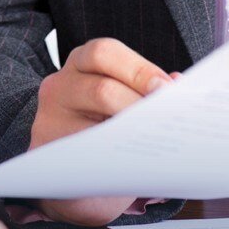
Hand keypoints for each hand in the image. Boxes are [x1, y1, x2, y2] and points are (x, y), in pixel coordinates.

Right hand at [29, 38, 175, 226]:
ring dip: (133, 131)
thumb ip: (144, 92)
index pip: (104, 53)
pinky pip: (88, 155)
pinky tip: (139, 166)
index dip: (140, 69)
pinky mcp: (50, 152)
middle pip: (100, 85)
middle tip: (166, 116)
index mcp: (80, 66)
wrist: (67, 176)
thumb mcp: (119, 105)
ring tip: (158, 142)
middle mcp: (60, 86)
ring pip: (94, 120)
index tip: (168, 88)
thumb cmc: (100, 134)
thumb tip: (179, 83)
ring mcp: (50, 119)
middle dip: (139, 97)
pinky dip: (118, 159)